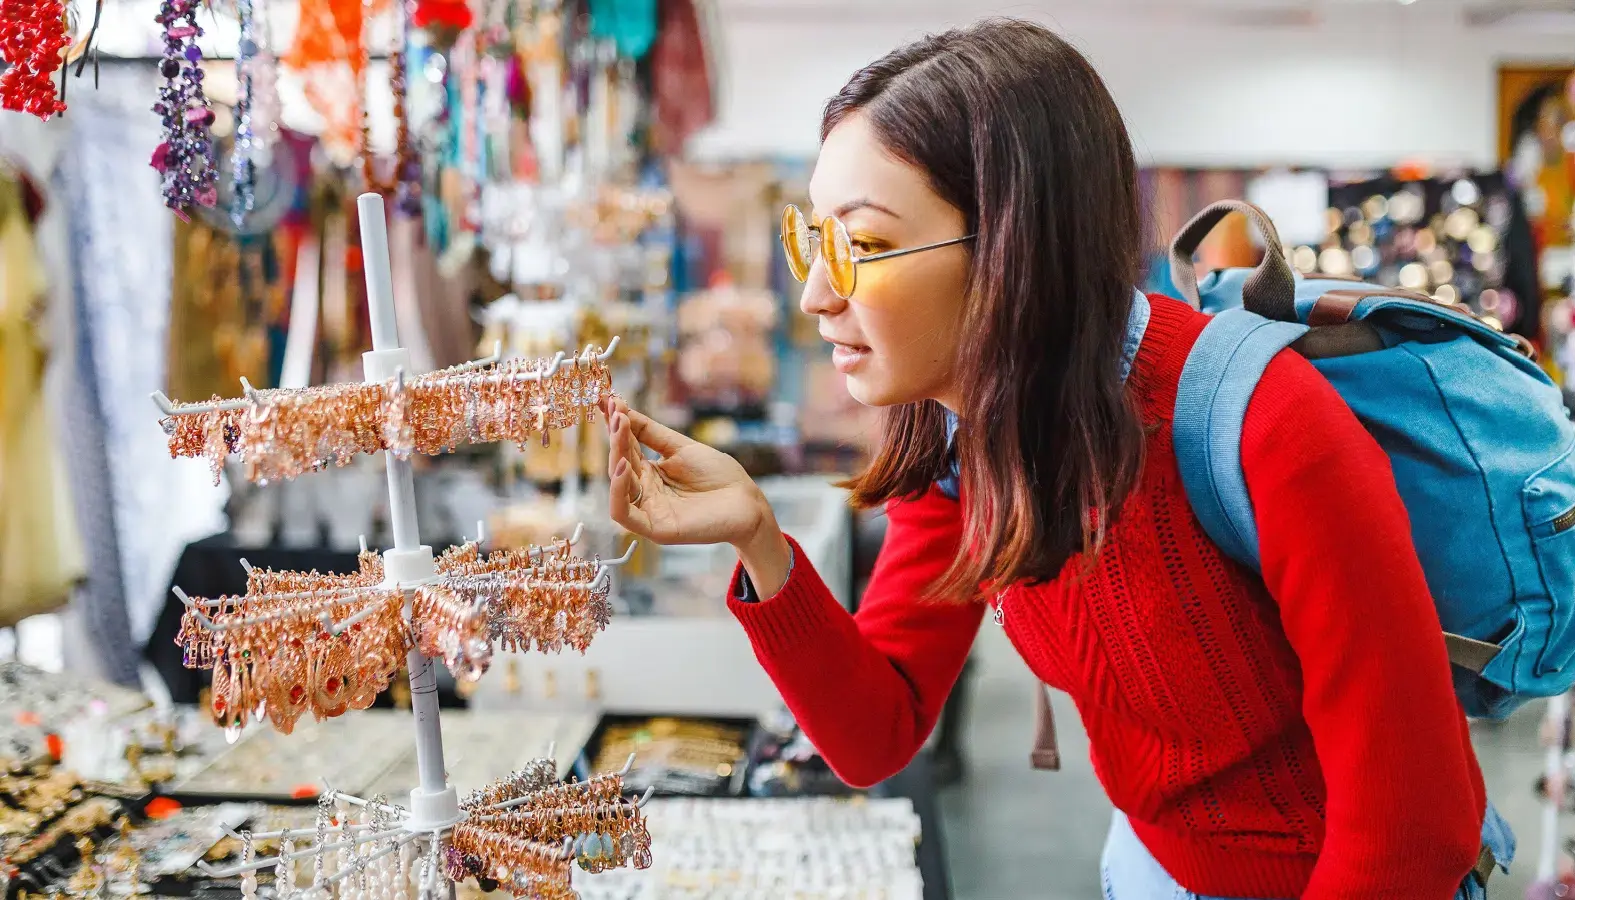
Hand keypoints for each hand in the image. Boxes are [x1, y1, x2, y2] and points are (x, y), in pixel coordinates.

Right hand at [601, 396, 774, 549]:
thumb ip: (649, 432)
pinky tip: (622, 467)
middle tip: (615, 411)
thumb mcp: (680, 447)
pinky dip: (617, 491)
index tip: (607, 400)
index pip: (625, 448)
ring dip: (615, 457)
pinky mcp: (654, 529)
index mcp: (650, 473)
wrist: (747, 501)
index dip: (616, 425)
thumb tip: (620, 408)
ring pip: (618, 486)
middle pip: (618, 464)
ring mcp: (649, 511)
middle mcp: (645, 492)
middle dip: (616, 436)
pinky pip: (623, 513)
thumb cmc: (718, 475)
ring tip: (619, 429)